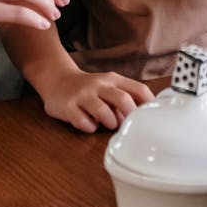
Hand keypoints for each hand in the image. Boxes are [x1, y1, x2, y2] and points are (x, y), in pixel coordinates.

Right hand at [39, 63, 153, 133]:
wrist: (57, 80)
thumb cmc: (89, 89)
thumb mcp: (109, 86)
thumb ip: (126, 97)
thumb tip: (145, 116)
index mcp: (113, 80)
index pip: (139, 89)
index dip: (148, 105)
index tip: (150, 118)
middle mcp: (99, 85)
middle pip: (123, 99)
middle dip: (128, 115)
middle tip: (126, 123)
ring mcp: (83, 95)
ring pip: (103, 112)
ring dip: (109, 122)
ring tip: (106, 123)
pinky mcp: (68, 106)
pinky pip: (83, 122)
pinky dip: (89, 127)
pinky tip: (88, 124)